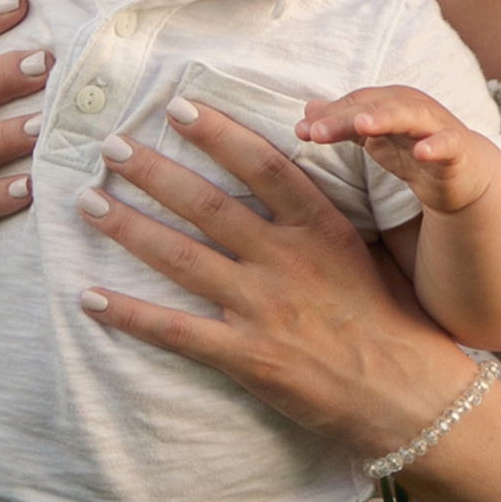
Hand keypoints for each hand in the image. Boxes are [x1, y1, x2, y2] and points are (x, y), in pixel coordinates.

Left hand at [70, 98, 476, 457]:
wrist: (412, 396)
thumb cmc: (396, 322)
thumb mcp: (366, 252)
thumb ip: (320, 217)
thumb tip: (283, 176)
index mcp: (321, 228)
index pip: (261, 164)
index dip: (217, 131)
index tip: (179, 106)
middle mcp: (287, 260)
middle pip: (207, 204)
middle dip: (153, 172)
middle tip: (110, 145)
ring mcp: (263, 309)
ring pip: (181, 258)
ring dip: (129, 228)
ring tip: (88, 202)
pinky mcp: (247, 357)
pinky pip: (175, 332)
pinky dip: (130, 314)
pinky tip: (91, 297)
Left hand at [299, 83, 500, 215]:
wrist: (463, 173)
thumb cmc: (413, 147)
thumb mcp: (374, 137)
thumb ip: (343, 123)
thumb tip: (307, 109)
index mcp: (390, 102)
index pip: (354, 104)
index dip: (328, 116)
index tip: (299, 131)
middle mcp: (411, 107)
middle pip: (374, 107)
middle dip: (344, 117)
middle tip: (315, 132)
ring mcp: (435, 125)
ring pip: (408, 116)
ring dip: (386, 118)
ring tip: (362, 125)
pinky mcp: (457, 148)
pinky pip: (446, 144)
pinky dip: (435, 146)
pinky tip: (422, 152)